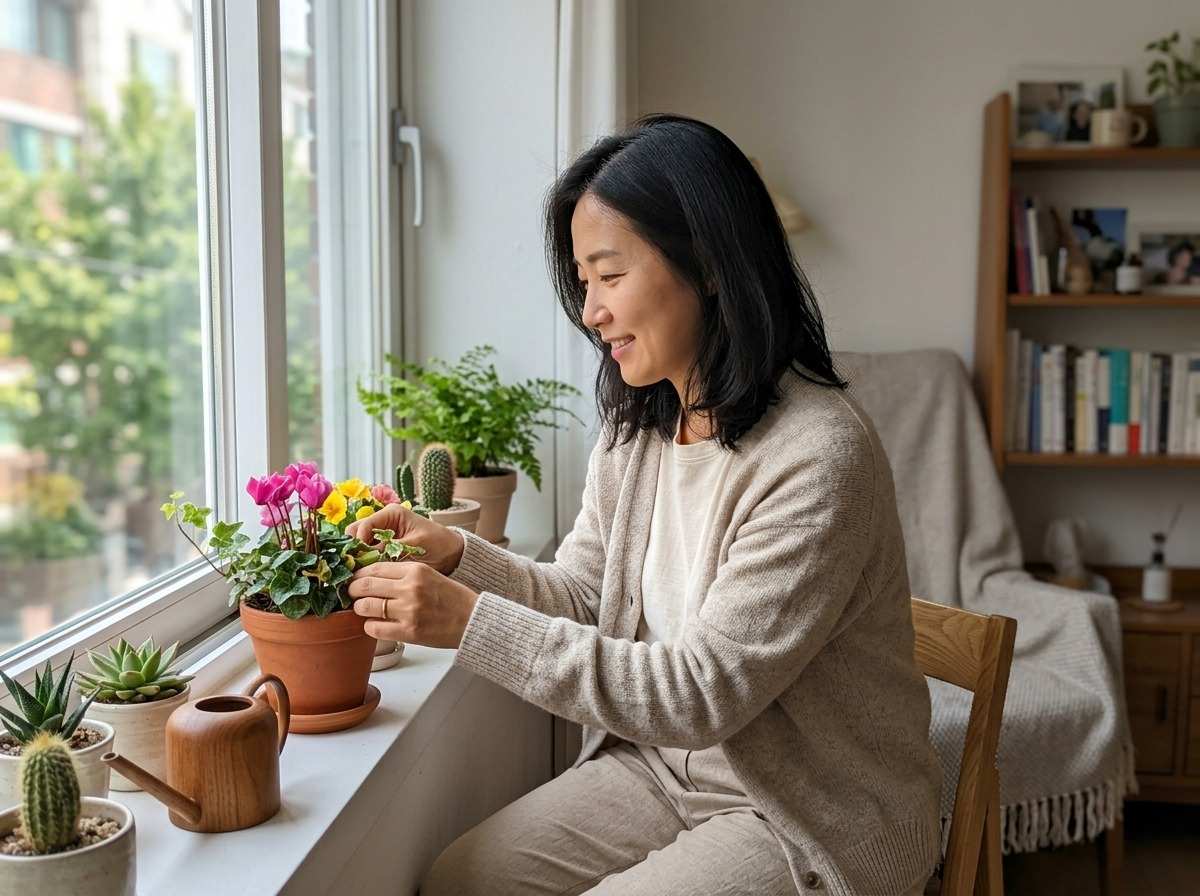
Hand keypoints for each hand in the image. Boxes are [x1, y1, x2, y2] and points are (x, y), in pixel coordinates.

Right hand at [346, 503, 464, 575]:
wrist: (453, 553)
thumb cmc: (438, 546)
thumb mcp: (414, 547)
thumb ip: (389, 551)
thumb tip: (364, 560)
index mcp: (391, 513)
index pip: (363, 527)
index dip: (358, 545)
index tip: (358, 563)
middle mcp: (382, 520)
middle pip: (355, 533)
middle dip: (354, 550)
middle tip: (358, 569)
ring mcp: (381, 533)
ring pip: (358, 543)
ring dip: (358, 557)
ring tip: (363, 573)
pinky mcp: (383, 546)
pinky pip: (366, 552)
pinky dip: (365, 561)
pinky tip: (368, 574)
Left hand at [349, 562, 479, 648]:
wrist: (473, 620)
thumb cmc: (452, 598)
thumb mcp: (429, 575)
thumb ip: (403, 575)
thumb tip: (371, 578)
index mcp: (416, 570)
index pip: (374, 567)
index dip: (359, 574)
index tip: (356, 579)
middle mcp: (410, 588)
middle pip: (364, 585)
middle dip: (353, 590)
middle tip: (352, 594)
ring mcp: (408, 611)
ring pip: (365, 606)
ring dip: (360, 608)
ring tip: (365, 609)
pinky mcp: (409, 632)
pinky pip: (374, 628)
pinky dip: (370, 627)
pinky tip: (376, 624)